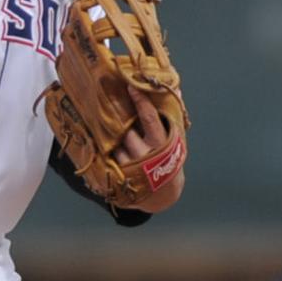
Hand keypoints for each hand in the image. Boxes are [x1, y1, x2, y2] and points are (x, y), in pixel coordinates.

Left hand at [114, 84, 184, 212]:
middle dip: (119, 116)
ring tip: (109, 122)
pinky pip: (108, 155)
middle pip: (126, 129)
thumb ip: (173, 116)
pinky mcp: (119, 175)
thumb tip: (176, 89)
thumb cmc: (170, 160)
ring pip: (114, 142)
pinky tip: (105, 140)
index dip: (140, 100)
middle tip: (111, 99)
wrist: (164, 194)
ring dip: (111, 133)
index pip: (148, 117)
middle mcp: (145, 154)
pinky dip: (107, 146)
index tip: (130, 86)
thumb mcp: (176, 140)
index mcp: (161, 143)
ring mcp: (130, 165)